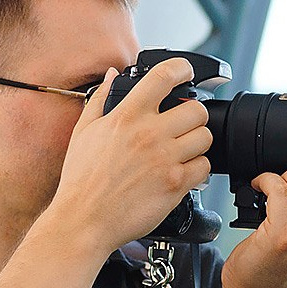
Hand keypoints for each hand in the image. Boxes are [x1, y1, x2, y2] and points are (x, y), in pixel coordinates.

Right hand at [50, 58, 212, 251]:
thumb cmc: (81, 180)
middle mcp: (149, 134)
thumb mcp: (83, 132)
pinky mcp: (175, 184)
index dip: (182, 68)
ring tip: (183, 150)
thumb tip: (110, 76)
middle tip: (183, 125)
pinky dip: (197, 169)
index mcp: (127, 116)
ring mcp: (165, 159)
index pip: (164, 76)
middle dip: (193, 116)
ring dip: (198, 142)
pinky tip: (182, 171)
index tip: (186, 72)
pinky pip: (204, 167)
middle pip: (196, 110)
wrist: (84, 220)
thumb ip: (100, 99)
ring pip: (205, 137)